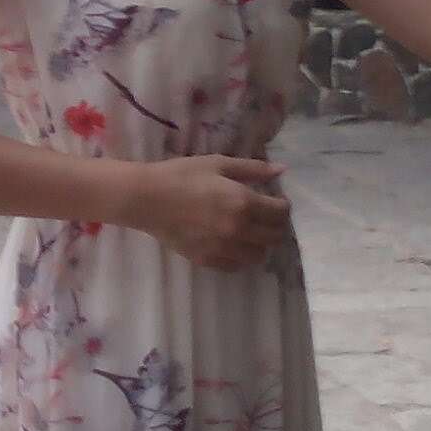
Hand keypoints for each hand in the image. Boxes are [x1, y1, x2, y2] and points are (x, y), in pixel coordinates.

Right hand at [121, 158, 291, 271]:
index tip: (275, 201)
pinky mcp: (208, 260)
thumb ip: (252, 169)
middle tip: (265, 217)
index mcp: (244, 202)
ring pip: (259, 256)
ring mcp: (224, 248)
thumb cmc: (182, 175)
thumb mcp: (218, 164)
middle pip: (275, 237)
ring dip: (261, 244)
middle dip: (276, 226)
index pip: (281, 213)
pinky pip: (237, 266)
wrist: (147, 199)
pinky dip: (241, 257)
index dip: (283, 206)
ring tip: (251, 233)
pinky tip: (234, 245)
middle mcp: (239, 229)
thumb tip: (281, 170)